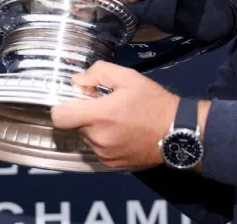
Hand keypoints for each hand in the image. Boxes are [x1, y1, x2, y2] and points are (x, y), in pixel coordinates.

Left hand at [50, 61, 178, 169]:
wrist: (177, 132)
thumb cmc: (154, 103)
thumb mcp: (129, 77)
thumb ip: (99, 73)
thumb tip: (78, 81)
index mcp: (100, 115)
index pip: (60, 116)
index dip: (62, 107)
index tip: (75, 101)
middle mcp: (98, 138)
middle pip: (75, 125)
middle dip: (85, 114)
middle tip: (106, 106)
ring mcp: (104, 153)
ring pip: (87, 137)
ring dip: (96, 128)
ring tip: (119, 120)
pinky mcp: (111, 164)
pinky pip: (98, 149)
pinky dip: (105, 140)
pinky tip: (123, 132)